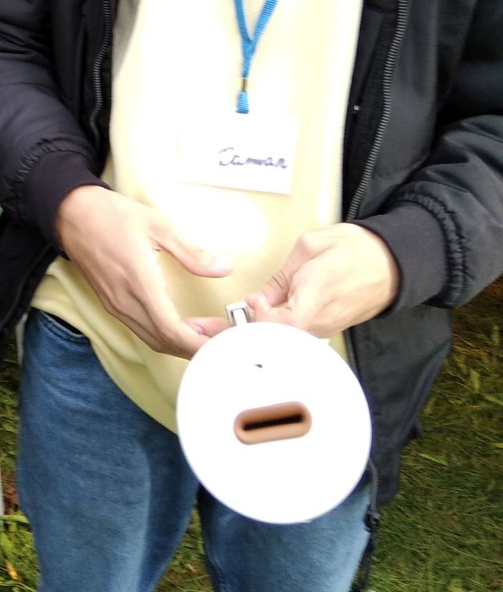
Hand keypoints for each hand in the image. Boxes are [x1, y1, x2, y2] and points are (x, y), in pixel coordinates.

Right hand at [55, 186, 231, 357]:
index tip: (223, 341)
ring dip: (180, 343)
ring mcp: (115, 305)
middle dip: (195, 347)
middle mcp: (125, 300)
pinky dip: (164, 335)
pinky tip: (180, 324)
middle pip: (164, 343)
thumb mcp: (158, 225)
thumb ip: (191, 252)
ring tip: (206, 332)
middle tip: (223, 337)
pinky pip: (141, 330)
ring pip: (152, 339)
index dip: (199, 343)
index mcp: (139, 281)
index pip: (171, 330)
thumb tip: (223, 268)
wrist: (72, 214)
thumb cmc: (113, 215)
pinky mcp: (111, 304)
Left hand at [191, 225, 398, 338]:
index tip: (244, 309)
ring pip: (279, 344)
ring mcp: (321, 330)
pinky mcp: (321, 331)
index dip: (261, 321)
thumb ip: (281, 278)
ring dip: (244, 341)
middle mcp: (318, 321)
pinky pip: (289, 340)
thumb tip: (255, 302)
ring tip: (208, 339)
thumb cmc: (355, 249)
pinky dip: (261, 340)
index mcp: (316, 294)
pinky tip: (238, 338)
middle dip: (235, 339)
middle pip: (274, 340)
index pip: (285, 322)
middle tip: (200, 337)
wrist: (391, 264)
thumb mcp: (311, 248)